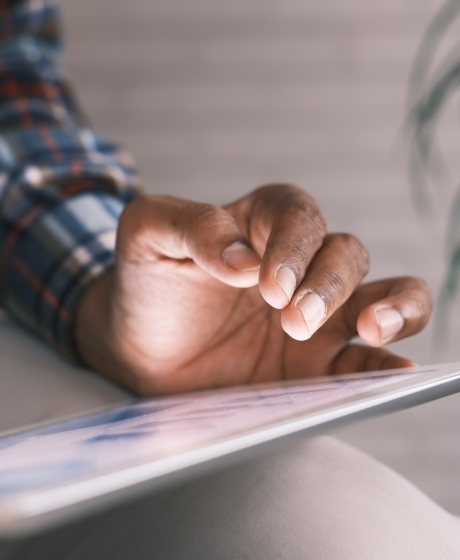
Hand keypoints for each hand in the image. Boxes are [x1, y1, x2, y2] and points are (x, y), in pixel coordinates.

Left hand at [75, 184, 431, 393]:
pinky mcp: (317, 362)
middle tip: (294, 320)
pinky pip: (366, 358)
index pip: (298, 217)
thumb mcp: (148, 236)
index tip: (267, 285)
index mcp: (260, 225)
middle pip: (345, 255)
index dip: (293, 246)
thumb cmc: (148, 283)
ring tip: (373, 329)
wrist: (140, 346)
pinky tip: (395, 369)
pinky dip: (387, 361)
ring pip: (382, 294)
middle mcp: (298, 265)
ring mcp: (315, 314)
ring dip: (392, 307)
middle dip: (328, 285)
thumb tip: (242, 257)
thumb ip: (190, 226)